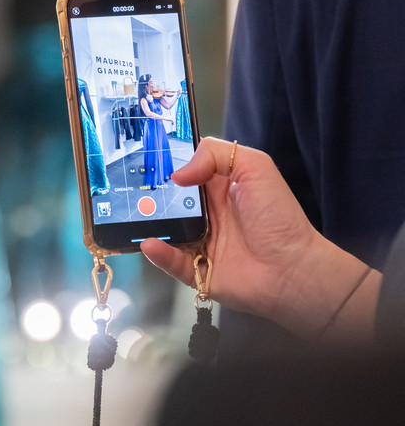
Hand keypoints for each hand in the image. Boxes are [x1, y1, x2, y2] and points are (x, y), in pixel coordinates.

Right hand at [139, 137, 366, 337]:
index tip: (146, 159)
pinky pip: (171, 262)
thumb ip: (216, 155)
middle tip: (132, 189)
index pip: (184, 173)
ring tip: (136, 216)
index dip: (166, 166)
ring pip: (165, 232)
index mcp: (218, 189)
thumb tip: (177, 174)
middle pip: (168, 202)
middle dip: (149, 196)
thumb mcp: (256, 168)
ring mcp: (200, 243)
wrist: (293, 268)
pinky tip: (151, 244)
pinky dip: (159, 254)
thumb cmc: (279, 218)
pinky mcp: (197, 270)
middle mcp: (206, 215)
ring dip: (150, 225)